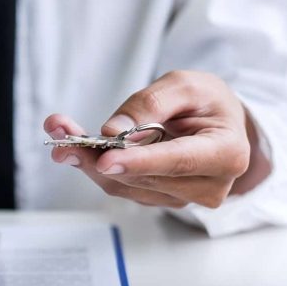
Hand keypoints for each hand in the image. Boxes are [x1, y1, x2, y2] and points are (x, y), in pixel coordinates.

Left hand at [44, 70, 268, 208]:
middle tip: (60, 131)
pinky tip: (77, 145)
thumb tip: (112, 131)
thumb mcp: (185, 85)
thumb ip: (151, 104)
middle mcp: (207, 186)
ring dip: (88, 160)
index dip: (140, 162)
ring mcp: (182, 199)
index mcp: (226, 154)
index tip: (105, 159)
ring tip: (60, 131)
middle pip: (144, 176)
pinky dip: (96, 165)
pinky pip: (122, 186)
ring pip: (126, 185)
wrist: (218, 124)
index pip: (178, 162)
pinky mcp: (159, 200)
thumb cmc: (207, 102)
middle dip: (97, 154)